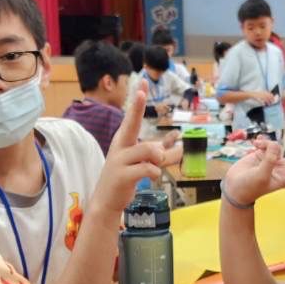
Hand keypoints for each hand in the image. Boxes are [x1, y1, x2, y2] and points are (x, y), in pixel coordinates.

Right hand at [94, 90, 177, 214]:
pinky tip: (152, 177)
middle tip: (142, 91)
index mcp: (123, 141)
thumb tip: (178, 142)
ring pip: (149, 150)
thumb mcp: (142, 162)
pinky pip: (147, 168)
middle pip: (131, 124)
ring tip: (155, 166)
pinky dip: (155, 172)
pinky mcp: (123, 176)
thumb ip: (160, 151)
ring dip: (159, 158)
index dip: (138, 101)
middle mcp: (119, 147)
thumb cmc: (125, 177)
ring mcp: (119, 161)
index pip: (131, 117)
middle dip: (137, 107)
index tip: (143, 83)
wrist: (106, 200)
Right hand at [222, 126, 284, 205]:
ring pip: (279, 144)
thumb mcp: (260, 176)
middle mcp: (284, 167)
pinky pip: (266, 142)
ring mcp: (274, 159)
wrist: (234, 186)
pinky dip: (260, 142)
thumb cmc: (248, 187)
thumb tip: (276, 144)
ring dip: (269, 143)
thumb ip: (269, 159)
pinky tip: (253, 145)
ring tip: (256, 148)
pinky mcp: (265, 153)